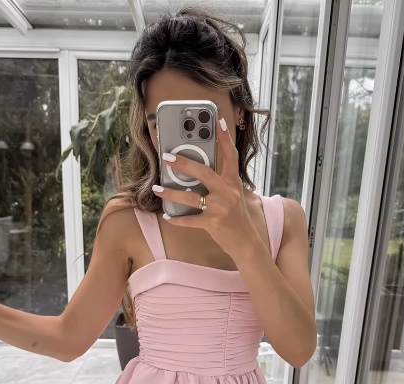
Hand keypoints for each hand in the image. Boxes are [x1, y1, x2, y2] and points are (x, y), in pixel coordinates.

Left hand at [151, 118, 255, 255]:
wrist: (245, 242)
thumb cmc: (236, 216)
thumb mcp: (232, 195)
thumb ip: (218, 183)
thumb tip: (193, 172)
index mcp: (233, 183)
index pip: (231, 156)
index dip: (224, 138)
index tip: (217, 121)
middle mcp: (228, 193)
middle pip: (204, 172)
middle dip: (184, 163)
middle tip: (167, 157)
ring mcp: (220, 208)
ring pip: (191, 197)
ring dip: (171, 193)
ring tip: (157, 188)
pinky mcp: (213, 224)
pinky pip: (190, 220)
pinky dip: (177, 219)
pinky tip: (167, 216)